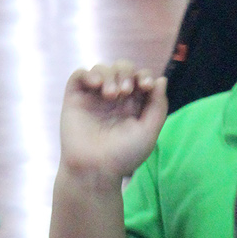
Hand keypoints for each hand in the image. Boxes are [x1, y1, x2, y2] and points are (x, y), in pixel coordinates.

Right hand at [59, 62, 167, 179]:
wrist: (95, 169)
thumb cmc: (123, 156)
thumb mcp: (149, 131)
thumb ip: (158, 106)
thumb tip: (161, 79)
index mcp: (133, 106)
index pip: (140, 78)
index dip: (144, 76)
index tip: (146, 86)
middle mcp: (114, 99)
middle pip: (122, 68)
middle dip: (127, 73)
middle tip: (126, 91)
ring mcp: (94, 97)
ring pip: (102, 69)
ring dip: (109, 75)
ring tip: (111, 95)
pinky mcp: (75, 98)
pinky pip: (80, 74)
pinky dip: (89, 74)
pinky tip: (96, 85)